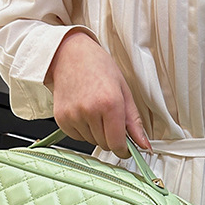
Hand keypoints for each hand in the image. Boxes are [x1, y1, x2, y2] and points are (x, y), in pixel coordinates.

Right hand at [46, 31, 149, 158]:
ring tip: (95, 110)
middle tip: (109, 118)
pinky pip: (77, 137)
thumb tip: (143, 144)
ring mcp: (73, 116)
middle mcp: (90, 111)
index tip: (126, 148)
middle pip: (105, 144)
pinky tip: (84, 112)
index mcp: (110, 103)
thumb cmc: (98, 67)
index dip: (124, 149)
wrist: (70, 54)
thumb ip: (134, 122)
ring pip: (91, 141)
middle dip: (111, 137)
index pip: (117, 144)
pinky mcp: (61, 119)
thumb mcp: (124, 91)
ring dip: (96, 133)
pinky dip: (83, 130)